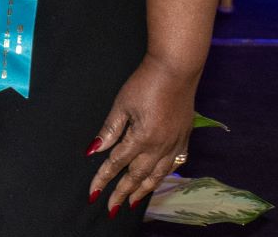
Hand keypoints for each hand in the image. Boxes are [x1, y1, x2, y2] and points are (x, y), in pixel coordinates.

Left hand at [86, 56, 198, 214]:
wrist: (176, 69)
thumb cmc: (145, 82)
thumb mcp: (122, 103)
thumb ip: (109, 130)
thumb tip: (94, 151)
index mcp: (141, 138)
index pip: (117, 163)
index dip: (103, 178)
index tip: (93, 192)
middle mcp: (159, 146)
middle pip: (137, 175)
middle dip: (123, 192)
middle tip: (112, 207)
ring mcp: (174, 143)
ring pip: (157, 174)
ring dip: (144, 190)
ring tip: (132, 202)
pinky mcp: (184, 137)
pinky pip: (174, 164)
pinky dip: (164, 176)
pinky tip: (158, 179)